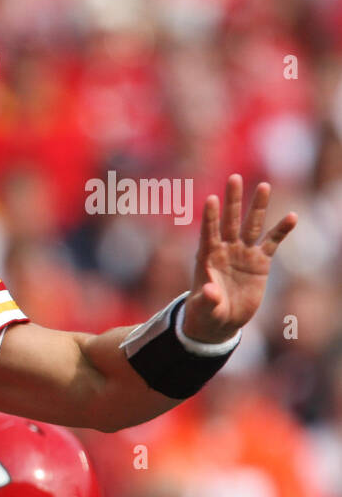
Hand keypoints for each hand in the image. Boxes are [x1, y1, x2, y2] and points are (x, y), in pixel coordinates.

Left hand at [182, 174, 296, 342]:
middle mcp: (225, 250)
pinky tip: (292, 216)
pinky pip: (272, 243)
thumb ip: (207, 299)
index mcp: (207, 257)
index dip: (210, 217)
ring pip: (252, 226)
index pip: (208, 233)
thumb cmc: (206, 312)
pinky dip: (281, 230)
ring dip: (257, 207)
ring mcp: (243, 253)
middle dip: (232, 200)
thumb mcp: (204, 308)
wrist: (222, 319)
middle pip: (229, 221)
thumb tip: (210, 290)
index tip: (210, 199)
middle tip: (233, 177)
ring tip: (264, 185)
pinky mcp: (260, 262)